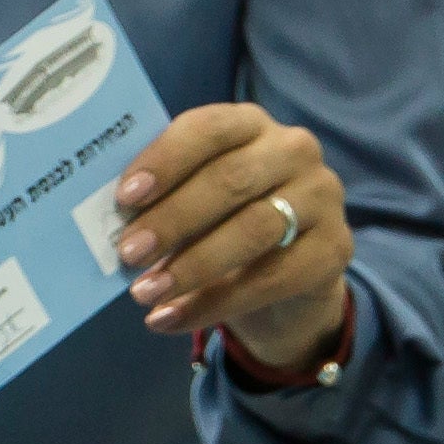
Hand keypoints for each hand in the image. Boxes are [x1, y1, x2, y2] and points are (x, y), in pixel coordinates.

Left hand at [110, 104, 350, 368]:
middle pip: (230, 180)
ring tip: (145, 292)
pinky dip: (214, 303)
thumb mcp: (193, 198)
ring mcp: (323, 197)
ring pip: (253, 230)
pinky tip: (170, 318)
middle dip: (173, 219)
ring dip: (191, 266)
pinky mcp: (336, 249)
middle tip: (128, 253)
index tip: (125, 197)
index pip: (207, 128)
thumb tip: (106, 220)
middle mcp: (293, 150)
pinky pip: (272, 279)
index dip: (166, 160)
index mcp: (249, 124)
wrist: (286, 274)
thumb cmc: (222, 221)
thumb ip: (161, 197)